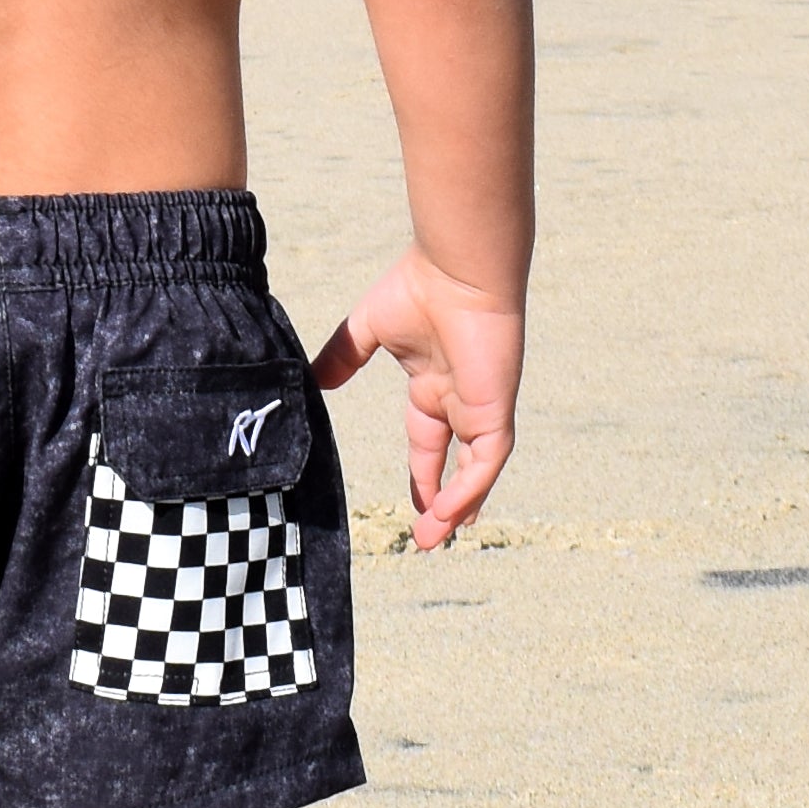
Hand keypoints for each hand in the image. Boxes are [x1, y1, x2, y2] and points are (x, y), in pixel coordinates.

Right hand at [315, 245, 520, 549]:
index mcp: (434, 383)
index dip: (422, 474)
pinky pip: (486, 462)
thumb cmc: (418, 286)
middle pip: (454, 465)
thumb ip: (343, 356)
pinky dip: (469, 488)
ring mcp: (480, 407)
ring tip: (436, 538)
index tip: (411, 505)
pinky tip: (451, 511)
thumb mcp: (368, 328)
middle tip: (426, 538)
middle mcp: (459, 400)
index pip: (429, 441)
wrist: (458, 269)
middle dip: (441, 502)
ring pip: (475, 472)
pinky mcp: (495, 409)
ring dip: (457, 506)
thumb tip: (313, 379)